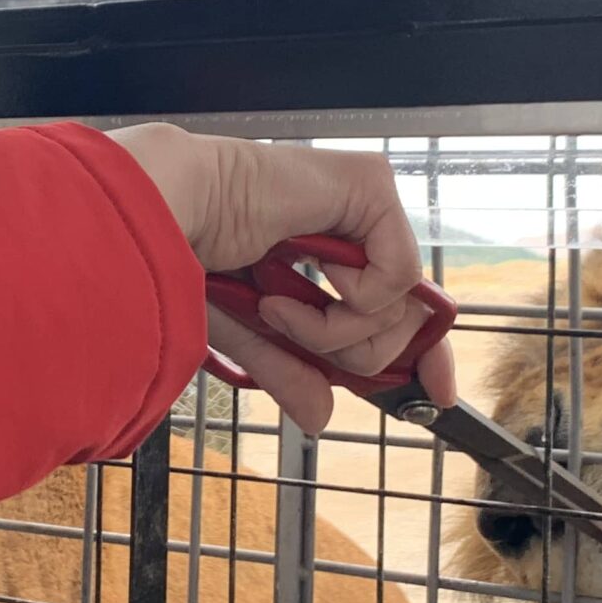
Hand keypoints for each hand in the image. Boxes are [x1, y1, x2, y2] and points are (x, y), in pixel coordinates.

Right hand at [106, 124, 456, 431]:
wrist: (165, 216)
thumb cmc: (187, 254)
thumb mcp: (246, 332)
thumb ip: (288, 369)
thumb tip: (321, 418)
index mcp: (325, 248)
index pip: (395, 304)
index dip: (418, 351)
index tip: (436, 393)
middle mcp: (352, 222)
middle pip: (403, 318)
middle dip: (353, 352)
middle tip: (291, 334)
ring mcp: (365, 200)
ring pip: (400, 308)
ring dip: (334, 331)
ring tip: (277, 307)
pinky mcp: (371, 184)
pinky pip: (397, 275)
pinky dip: (347, 301)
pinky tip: (301, 283)